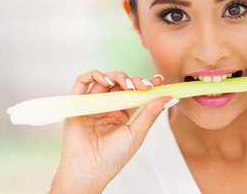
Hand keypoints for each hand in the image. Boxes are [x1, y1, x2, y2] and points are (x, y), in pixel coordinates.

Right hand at [49, 70, 176, 192]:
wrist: (90, 170)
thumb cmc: (112, 158)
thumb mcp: (136, 133)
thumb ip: (151, 113)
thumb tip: (169, 98)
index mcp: (121, 114)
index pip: (134, 93)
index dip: (145, 84)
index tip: (158, 80)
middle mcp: (107, 107)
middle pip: (120, 84)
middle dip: (134, 80)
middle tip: (144, 85)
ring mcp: (92, 105)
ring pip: (103, 80)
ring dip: (117, 76)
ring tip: (126, 84)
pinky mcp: (77, 104)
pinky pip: (82, 83)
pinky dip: (93, 76)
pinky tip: (105, 81)